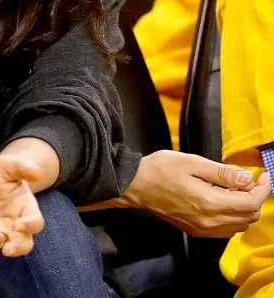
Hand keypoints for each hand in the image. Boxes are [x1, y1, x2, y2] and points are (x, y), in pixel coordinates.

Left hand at [0, 155, 44, 256]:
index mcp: (26, 209)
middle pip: (19, 244)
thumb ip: (22, 167)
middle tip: (6, 250)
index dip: (30, 226)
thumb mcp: (8, 164)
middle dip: (14, 249)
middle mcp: (12, 225)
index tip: (19, 225)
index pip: (35, 223)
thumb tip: (38, 171)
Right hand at [123, 150, 268, 237]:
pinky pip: (226, 231)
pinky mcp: (195, 231)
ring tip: (235, 190)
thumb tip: (247, 178)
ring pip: (240, 226)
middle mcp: (210, 221)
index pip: (251, 202)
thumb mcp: (192, 162)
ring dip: (245, 209)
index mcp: (210, 202)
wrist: (134, 186)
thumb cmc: (161, 169)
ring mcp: (202, 229)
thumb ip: (222, 172)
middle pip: (249, 217)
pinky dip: (233, 218)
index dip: (262, 188)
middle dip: (255, 198)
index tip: (262, 175)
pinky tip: (223, 203)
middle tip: (246, 180)